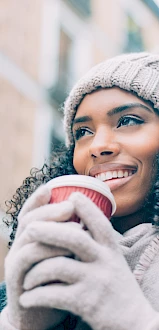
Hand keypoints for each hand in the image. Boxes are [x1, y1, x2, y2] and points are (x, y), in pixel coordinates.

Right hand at [1, 184, 74, 329]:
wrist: (41, 316)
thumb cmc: (56, 282)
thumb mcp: (60, 258)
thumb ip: (66, 239)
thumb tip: (86, 219)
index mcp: (30, 238)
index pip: (30, 213)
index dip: (38, 199)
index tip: (52, 187)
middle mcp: (19, 245)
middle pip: (30, 220)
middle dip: (50, 210)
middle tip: (70, 206)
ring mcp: (16, 261)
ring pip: (30, 236)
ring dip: (52, 229)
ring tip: (75, 226)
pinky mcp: (17, 277)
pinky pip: (29, 258)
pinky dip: (47, 249)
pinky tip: (66, 248)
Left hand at [19, 193, 158, 329]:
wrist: (134, 323)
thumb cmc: (117, 288)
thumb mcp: (114, 261)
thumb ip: (98, 245)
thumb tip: (78, 224)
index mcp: (111, 250)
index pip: (99, 223)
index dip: (86, 207)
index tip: (73, 196)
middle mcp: (105, 261)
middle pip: (74, 238)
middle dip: (49, 230)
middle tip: (29, 228)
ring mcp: (96, 282)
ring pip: (58, 266)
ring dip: (36, 272)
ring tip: (25, 279)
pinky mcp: (87, 303)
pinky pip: (54, 295)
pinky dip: (36, 296)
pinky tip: (27, 298)